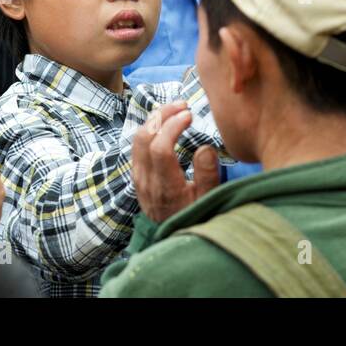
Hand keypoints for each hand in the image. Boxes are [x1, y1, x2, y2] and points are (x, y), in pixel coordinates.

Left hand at [131, 102, 220, 222]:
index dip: (173, 126)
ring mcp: (139, 179)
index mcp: (165, 187)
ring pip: (137, 140)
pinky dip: (149, 130)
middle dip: (162, 115)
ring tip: (174, 110)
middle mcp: (147, 181)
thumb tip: (205, 148)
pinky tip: (163, 125)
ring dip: (154, 120)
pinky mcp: (138, 177)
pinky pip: (137, 147)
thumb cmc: (196, 217)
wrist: (176, 241)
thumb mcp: (209, 200)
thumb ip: (208, 175)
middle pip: (144, 137)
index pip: (160, 147)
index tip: (190, 114)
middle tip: (182, 105)